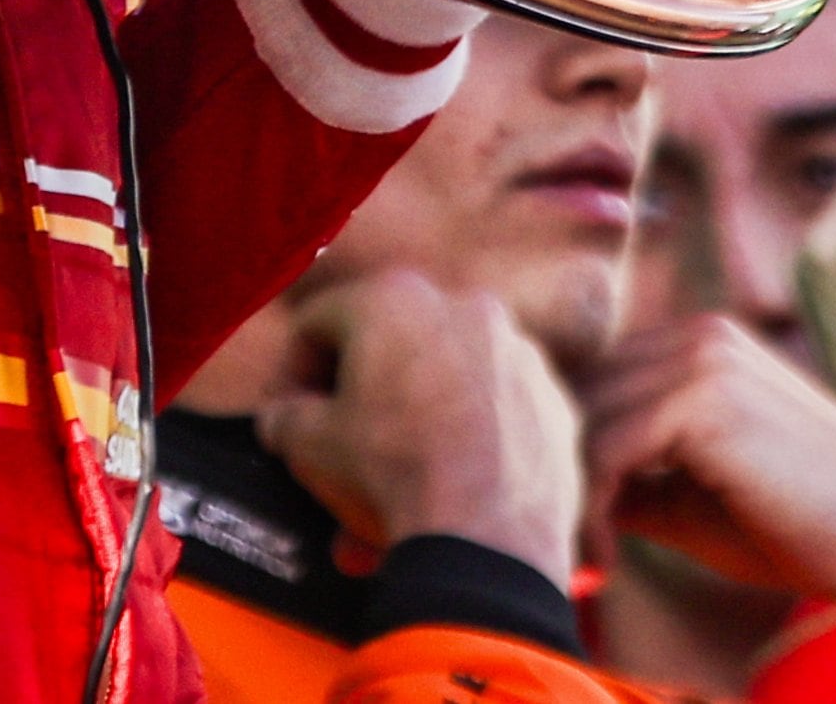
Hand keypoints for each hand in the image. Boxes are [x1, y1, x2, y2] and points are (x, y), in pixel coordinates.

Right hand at [256, 270, 581, 582]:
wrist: (489, 537)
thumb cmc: (392, 473)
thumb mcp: (310, 444)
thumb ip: (285, 417)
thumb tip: (283, 419)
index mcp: (394, 299)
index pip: (321, 321)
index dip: (295, 369)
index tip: (291, 412)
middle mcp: (462, 305)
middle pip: (391, 342)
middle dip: (363, 390)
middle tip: (346, 439)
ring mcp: (516, 349)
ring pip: (449, 373)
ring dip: (420, 410)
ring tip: (402, 470)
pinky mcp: (552, 396)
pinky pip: (498, 406)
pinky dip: (475, 432)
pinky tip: (454, 477)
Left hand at [587, 314, 835, 609]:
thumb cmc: (800, 526)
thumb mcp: (696, 496)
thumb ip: (634, 475)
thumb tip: (560, 484)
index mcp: (702, 344)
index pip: (600, 381)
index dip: (577, 449)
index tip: (577, 521)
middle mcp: (699, 335)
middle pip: (583, 393)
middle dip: (567, 468)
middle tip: (576, 541)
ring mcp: (702, 359)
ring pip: (587, 419)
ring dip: (575, 492)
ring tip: (591, 554)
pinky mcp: (703, 400)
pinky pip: (607, 448)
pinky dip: (593, 506)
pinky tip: (610, 556)